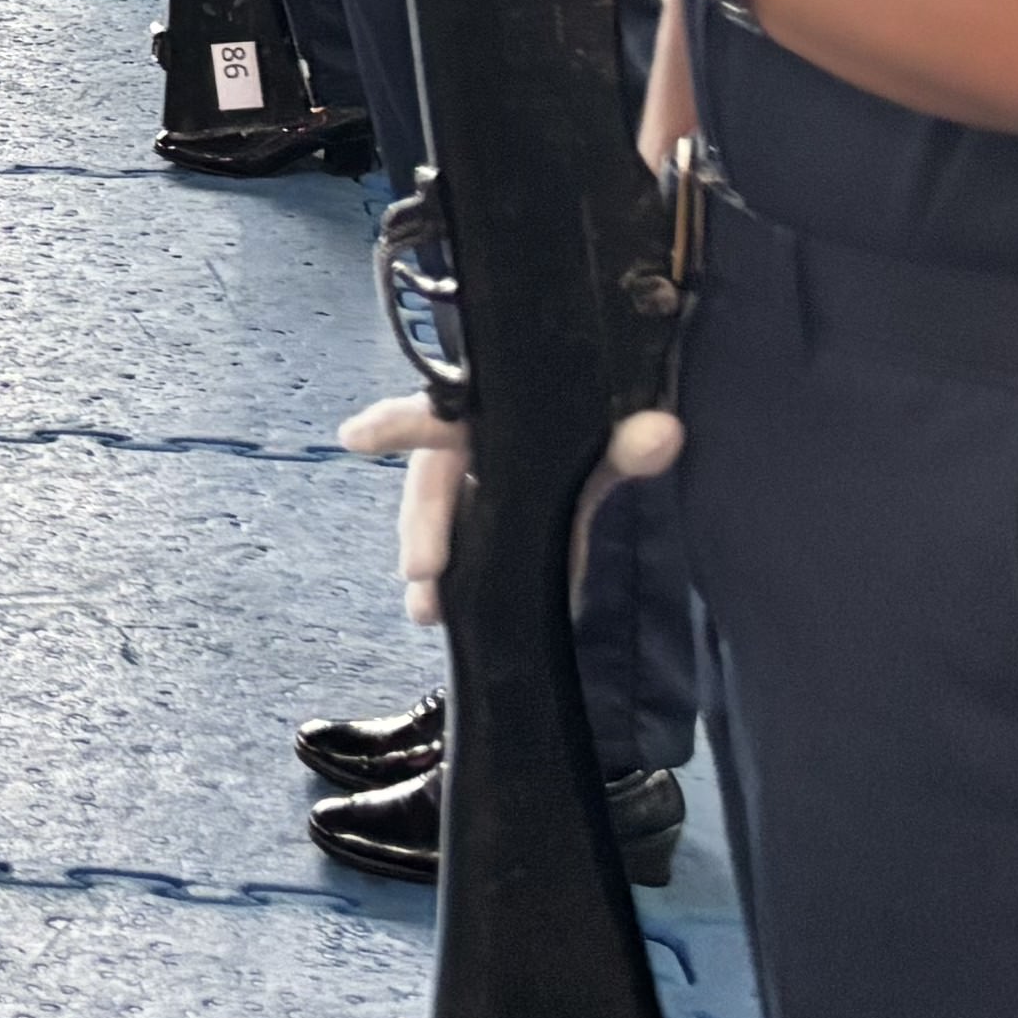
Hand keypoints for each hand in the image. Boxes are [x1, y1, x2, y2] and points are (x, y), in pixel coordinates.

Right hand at [338, 389, 688, 629]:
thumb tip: (664, 433)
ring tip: (428, 613)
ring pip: (444, 520)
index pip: (438, 411)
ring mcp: (479, 486)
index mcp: (484, 409)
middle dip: (423, 529)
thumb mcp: (607, 418)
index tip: (353, 437)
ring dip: (432, 564)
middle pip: (433, 483)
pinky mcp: (499, 520)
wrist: (598, 412)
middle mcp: (468, 445)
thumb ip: (630, 433)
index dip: (395, 422)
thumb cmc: (584, 402)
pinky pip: (478, 547)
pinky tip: (461, 614)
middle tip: (420, 574)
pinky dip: (469, 579)